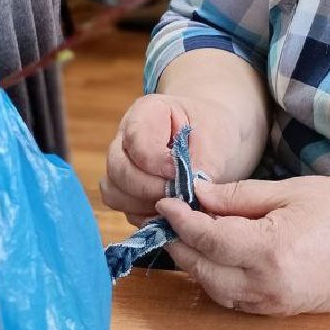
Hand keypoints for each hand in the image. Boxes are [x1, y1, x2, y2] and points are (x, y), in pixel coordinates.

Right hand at [98, 93, 240, 226]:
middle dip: (151, 188)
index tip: (184, 173)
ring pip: (115, 193)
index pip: (136, 140)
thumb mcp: (214, 138)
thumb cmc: (212, 132)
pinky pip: (125, 210)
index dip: (158, 163)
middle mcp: (124, 139)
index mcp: (145, 113)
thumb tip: (188, 194)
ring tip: (178, 203)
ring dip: (146, 205)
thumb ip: (200, 164)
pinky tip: (171, 211)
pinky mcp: (124, 192)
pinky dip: (146, 216)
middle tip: (181, 195)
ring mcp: (120, 166)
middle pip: (119, 170)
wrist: (212, 140)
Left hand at [157, 176, 329, 315]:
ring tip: (186, 234)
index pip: (207, 238)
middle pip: (202, 269)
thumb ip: (240, 196)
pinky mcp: (278, 311)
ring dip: (194, 263)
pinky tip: (214, 254)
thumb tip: (198, 194)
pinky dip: (215, 278)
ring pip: (213, 288)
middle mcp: (266, 285)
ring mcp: (272, 304)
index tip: (165, 201)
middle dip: (179, 243)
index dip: (180, 219)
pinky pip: (232, 298)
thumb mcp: (292, 190)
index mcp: (270, 250)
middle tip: (167, 217)